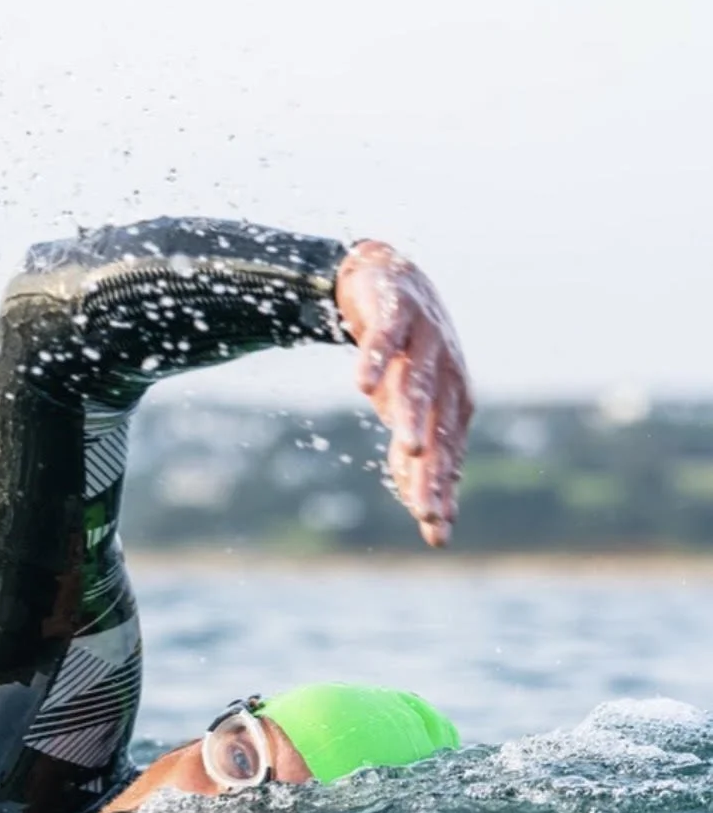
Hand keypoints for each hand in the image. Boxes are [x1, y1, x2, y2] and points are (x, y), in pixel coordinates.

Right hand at [335, 241, 472, 546]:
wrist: (393, 281)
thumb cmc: (403, 359)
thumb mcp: (411, 413)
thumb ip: (418, 459)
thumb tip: (430, 514)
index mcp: (452, 404)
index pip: (447, 457)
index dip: (440, 492)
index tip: (436, 531)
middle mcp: (445, 375)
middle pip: (437, 429)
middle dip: (432, 470)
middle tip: (427, 508)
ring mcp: (423, 342)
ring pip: (416, 385)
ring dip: (414, 417)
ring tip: (410, 448)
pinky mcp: (396, 312)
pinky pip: (382, 340)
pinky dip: (373, 361)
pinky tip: (359, 387)